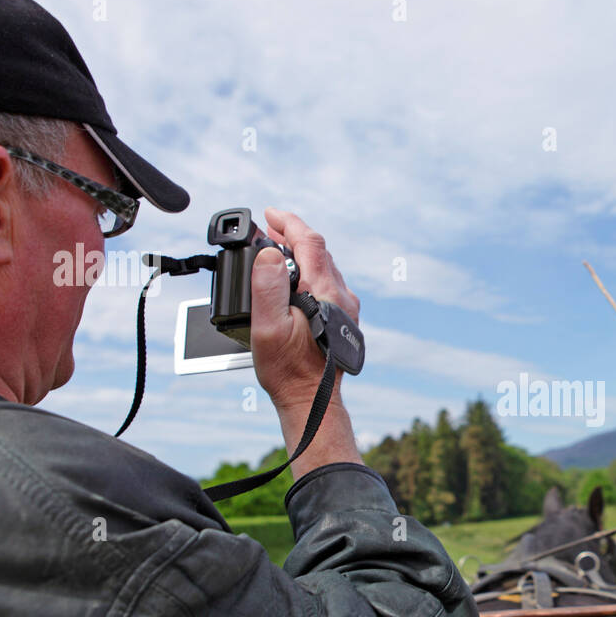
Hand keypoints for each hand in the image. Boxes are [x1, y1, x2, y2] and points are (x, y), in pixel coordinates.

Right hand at [249, 207, 359, 411]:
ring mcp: (347, 308)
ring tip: (276, 250)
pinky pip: (328, 282)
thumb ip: (268, 287)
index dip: (289, 223)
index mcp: (326, 293)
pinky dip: (309, 271)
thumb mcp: (268, 328)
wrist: (313, 402)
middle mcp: (343, 296)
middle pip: (320, 251)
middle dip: (293, 235)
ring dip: (302, 253)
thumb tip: (270, 254)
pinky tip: (294, 279)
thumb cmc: (288, 370)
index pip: (310, 242)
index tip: (269, 214)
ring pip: (325, 267)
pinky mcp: (344, 319)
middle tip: (268, 230)